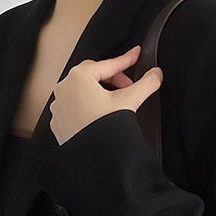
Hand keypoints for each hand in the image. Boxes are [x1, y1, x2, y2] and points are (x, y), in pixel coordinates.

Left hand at [47, 45, 162, 145]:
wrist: (93, 159)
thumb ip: (146, 84)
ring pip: (83, 90)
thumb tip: (156, 75)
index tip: (135, 56)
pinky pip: (75, 106)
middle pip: (94, 74)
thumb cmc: (104, 130)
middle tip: (128, 87)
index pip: (109, 64)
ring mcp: (60, 105)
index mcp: (80, 77)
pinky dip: (88, 106)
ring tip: (114, 104)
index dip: (126, 60)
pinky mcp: (59, 121)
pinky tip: (99, 115)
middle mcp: (65, 87)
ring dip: (99, 92)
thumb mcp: (129, 102)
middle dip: (113, 79)